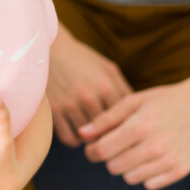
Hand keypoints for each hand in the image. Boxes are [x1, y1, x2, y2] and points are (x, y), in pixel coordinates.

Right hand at [46, 30, 132, 146]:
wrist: (51, 49)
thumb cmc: (83, 60)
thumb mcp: (109, 69)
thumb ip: (124, 90)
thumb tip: (138, 115)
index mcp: (106, 87)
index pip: (124, 119)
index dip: (127, 127)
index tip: (127, 130)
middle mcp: (88, 97)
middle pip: (107, 130)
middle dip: (111, 135)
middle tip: (113, 137)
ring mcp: (69, 105)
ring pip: (88, 138)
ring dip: (93, 139)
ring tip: (96, 134)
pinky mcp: (54, 110)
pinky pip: (69, 138)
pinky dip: (76, 140)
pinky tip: (79, 133)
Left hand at [77, 74, 189, 189]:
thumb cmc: (164, 100)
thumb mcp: (133, 101)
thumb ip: (105, 119)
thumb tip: (81, 135)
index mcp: (139, 126)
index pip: (101, 151)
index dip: (91, 151)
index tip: (92, 146)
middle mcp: (155, 147)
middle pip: (113, 167)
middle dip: (109, 157)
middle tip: (116, 145)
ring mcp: (170, 161)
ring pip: (129, 178)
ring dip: (127, 166)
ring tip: (135, 149)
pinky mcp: (181, 170)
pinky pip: (149, 184)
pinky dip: (145, 174)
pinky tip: (151, 157)